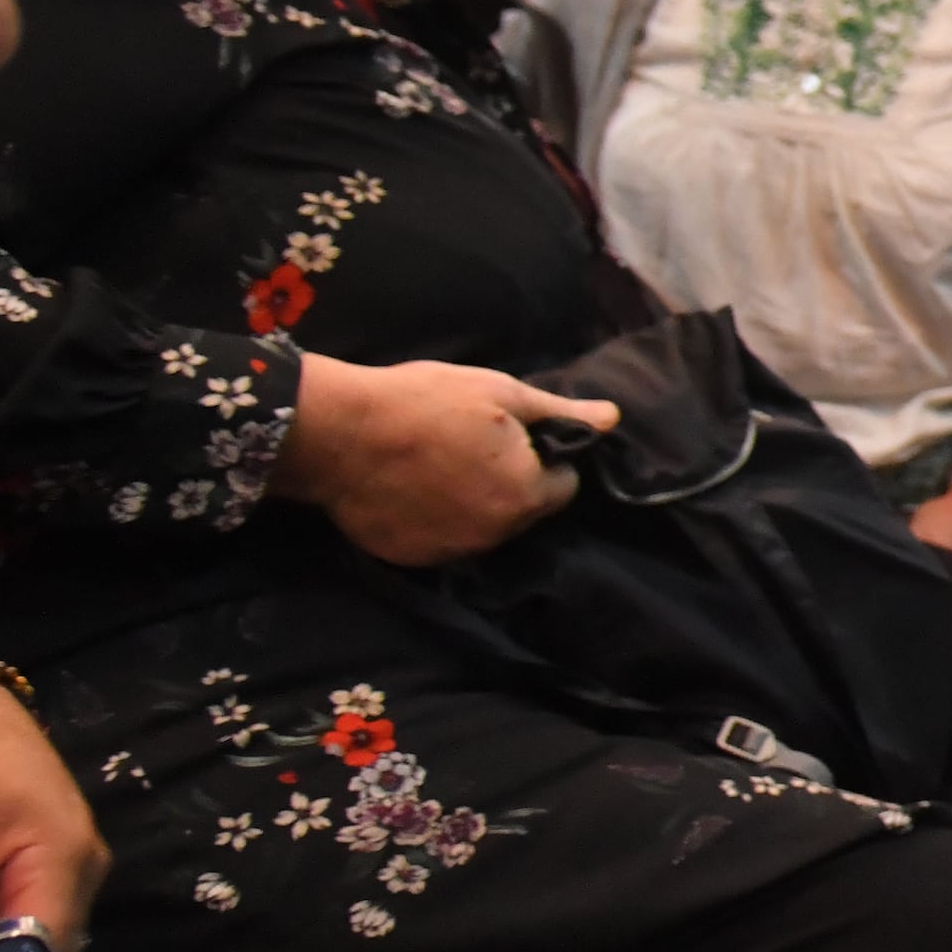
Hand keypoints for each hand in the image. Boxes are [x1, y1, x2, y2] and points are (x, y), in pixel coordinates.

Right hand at [276, 355, 605, 566]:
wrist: (339, 432)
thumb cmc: (428, 402)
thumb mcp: (502, 394)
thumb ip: (561, 414)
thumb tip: (613, 419)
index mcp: (524, 495)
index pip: (563, 487)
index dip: (546, 458)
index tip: (516, 437)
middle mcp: (493, 535)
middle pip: (523, 510)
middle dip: (511, 482)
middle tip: (473, 446)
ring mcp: (448, 552)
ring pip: (482, 527)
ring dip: (475, 503)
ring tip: (441, 465)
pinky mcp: (409, 558)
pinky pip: (440, 540)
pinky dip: (435, 519)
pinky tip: (413, 488)